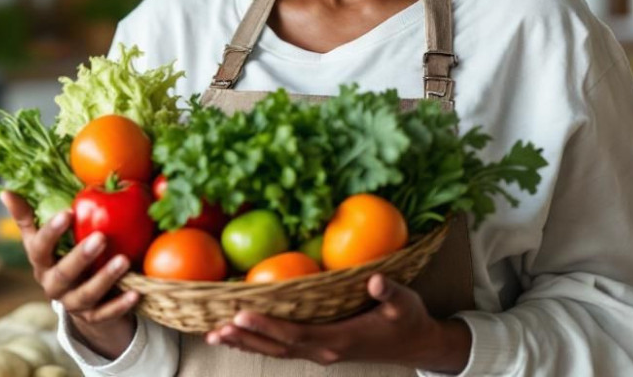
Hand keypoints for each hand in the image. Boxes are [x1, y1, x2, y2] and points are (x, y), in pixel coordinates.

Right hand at [2, 191, 139, 358]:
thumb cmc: (61, 257)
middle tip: (101, 237)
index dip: (52, 232)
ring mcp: (72, 303)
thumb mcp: (43, 240)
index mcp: (41, 263)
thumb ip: (27, 216)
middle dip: (81, 256)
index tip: (69, 211)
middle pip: (64, 274)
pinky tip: (136, 293)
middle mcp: (53, 285)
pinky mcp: (92, 318)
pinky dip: (120, 304)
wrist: (79, 300)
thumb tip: (4, 191)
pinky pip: (105, 314)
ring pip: (86, 295)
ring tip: (125, 260)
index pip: (40, 248)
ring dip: (105, 278)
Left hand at [205, 274, 471, 370]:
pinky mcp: (322, 348)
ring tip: (216, 335)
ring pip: (278, 350)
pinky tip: (242, 335)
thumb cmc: (409, 320)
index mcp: (340, 340)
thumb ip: (388, 292)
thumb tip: (374, 280)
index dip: (268, 327)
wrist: (417, 344)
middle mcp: (325, 350)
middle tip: (215, 329)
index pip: (296, 334)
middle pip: (278, 347)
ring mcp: (322, 352)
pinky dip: (261, 342)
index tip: (241, 316)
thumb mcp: (404, 303)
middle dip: (246, 338)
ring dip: (247, 344)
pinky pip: (285, 348)